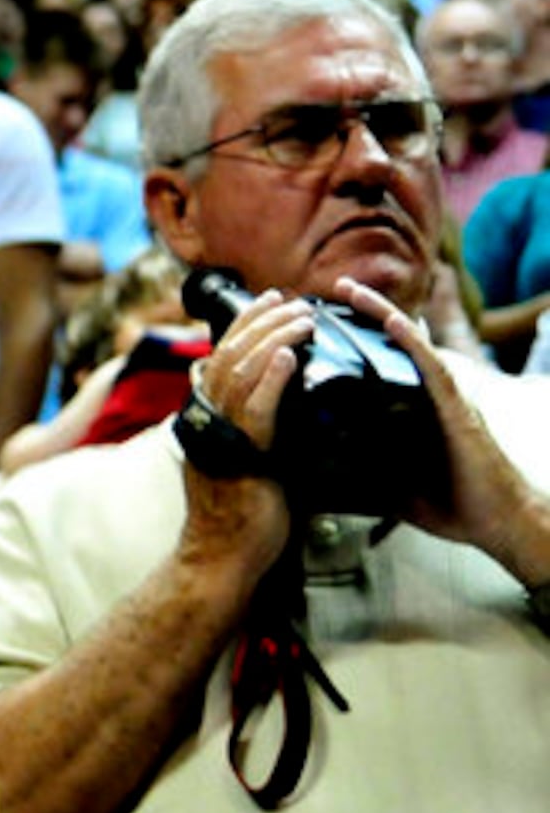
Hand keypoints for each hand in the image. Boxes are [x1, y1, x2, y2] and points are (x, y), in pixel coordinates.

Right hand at [176, 290, 311, 580]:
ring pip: (242, 372)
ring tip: (301, 318)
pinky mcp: (242, 454)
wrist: (222, 559)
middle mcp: (208, 419)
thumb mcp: (246, 461)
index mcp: (208, 417)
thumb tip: (285, 405)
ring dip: (273, 338)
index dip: (246, 324)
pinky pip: (256, 407)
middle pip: (229, 354)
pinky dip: (271, 377)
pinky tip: (289, 355)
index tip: (271, 301)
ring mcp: (221, 435)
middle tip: (290, 300)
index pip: (223, 356)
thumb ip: (257, 430)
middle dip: (261, 321)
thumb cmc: (239, 517)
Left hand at [339, 278, 549, 585]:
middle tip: (327, 290)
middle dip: (358, 317)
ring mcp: (444, 396)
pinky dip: (412, 341)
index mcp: (408, 408)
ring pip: (408, 344)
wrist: (498, 522)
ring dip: (379, 313)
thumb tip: (315, 484)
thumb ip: (358, 476)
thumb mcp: (390, 487)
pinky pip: (433, 365)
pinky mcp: (458, 406)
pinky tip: (392, 321)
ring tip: (350, 290)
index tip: (314, 323)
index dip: (348, 341)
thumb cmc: (449, 503)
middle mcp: (427, 394)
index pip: (374, 365)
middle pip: (388, 346)